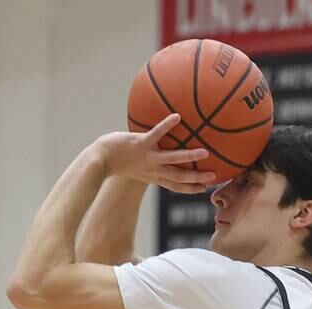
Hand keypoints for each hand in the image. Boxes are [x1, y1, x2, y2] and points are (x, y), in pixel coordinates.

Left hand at [93, 114, 215, 193]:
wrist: (98, 160)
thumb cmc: (115, 161)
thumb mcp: (134, 166)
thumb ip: (147, 163)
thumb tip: (156, 153)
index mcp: (153, 176)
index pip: (175, 186)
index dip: (190, 189)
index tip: (204, 189)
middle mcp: (153, 170)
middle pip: (179, 177)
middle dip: (196, 178)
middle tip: (213, 177)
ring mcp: (148, 157)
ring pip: (172, 159)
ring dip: (189, 157)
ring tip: (204, 153)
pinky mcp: (140, 144)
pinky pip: (156, 134)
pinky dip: (166, 125)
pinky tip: (177, 117)